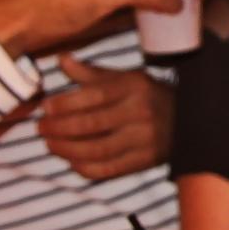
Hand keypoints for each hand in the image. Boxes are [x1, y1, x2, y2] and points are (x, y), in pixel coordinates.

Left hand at [37, 54, 171, 179]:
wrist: (187, 120)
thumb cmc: (146, 95)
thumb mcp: (124, 78)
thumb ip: (90, 73)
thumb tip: (61, 60)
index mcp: (134, 87)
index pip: (95, 96)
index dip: (66, 103)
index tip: (45, 107)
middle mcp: (140, 113)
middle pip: (92, 125)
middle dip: (60, 128)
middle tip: (41, 128)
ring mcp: (143, 140)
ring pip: (97, 150)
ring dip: (67, 149)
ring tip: (50, 144)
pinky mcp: (144, 161)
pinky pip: (109, 169)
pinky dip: (85, 168)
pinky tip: (71, 161)